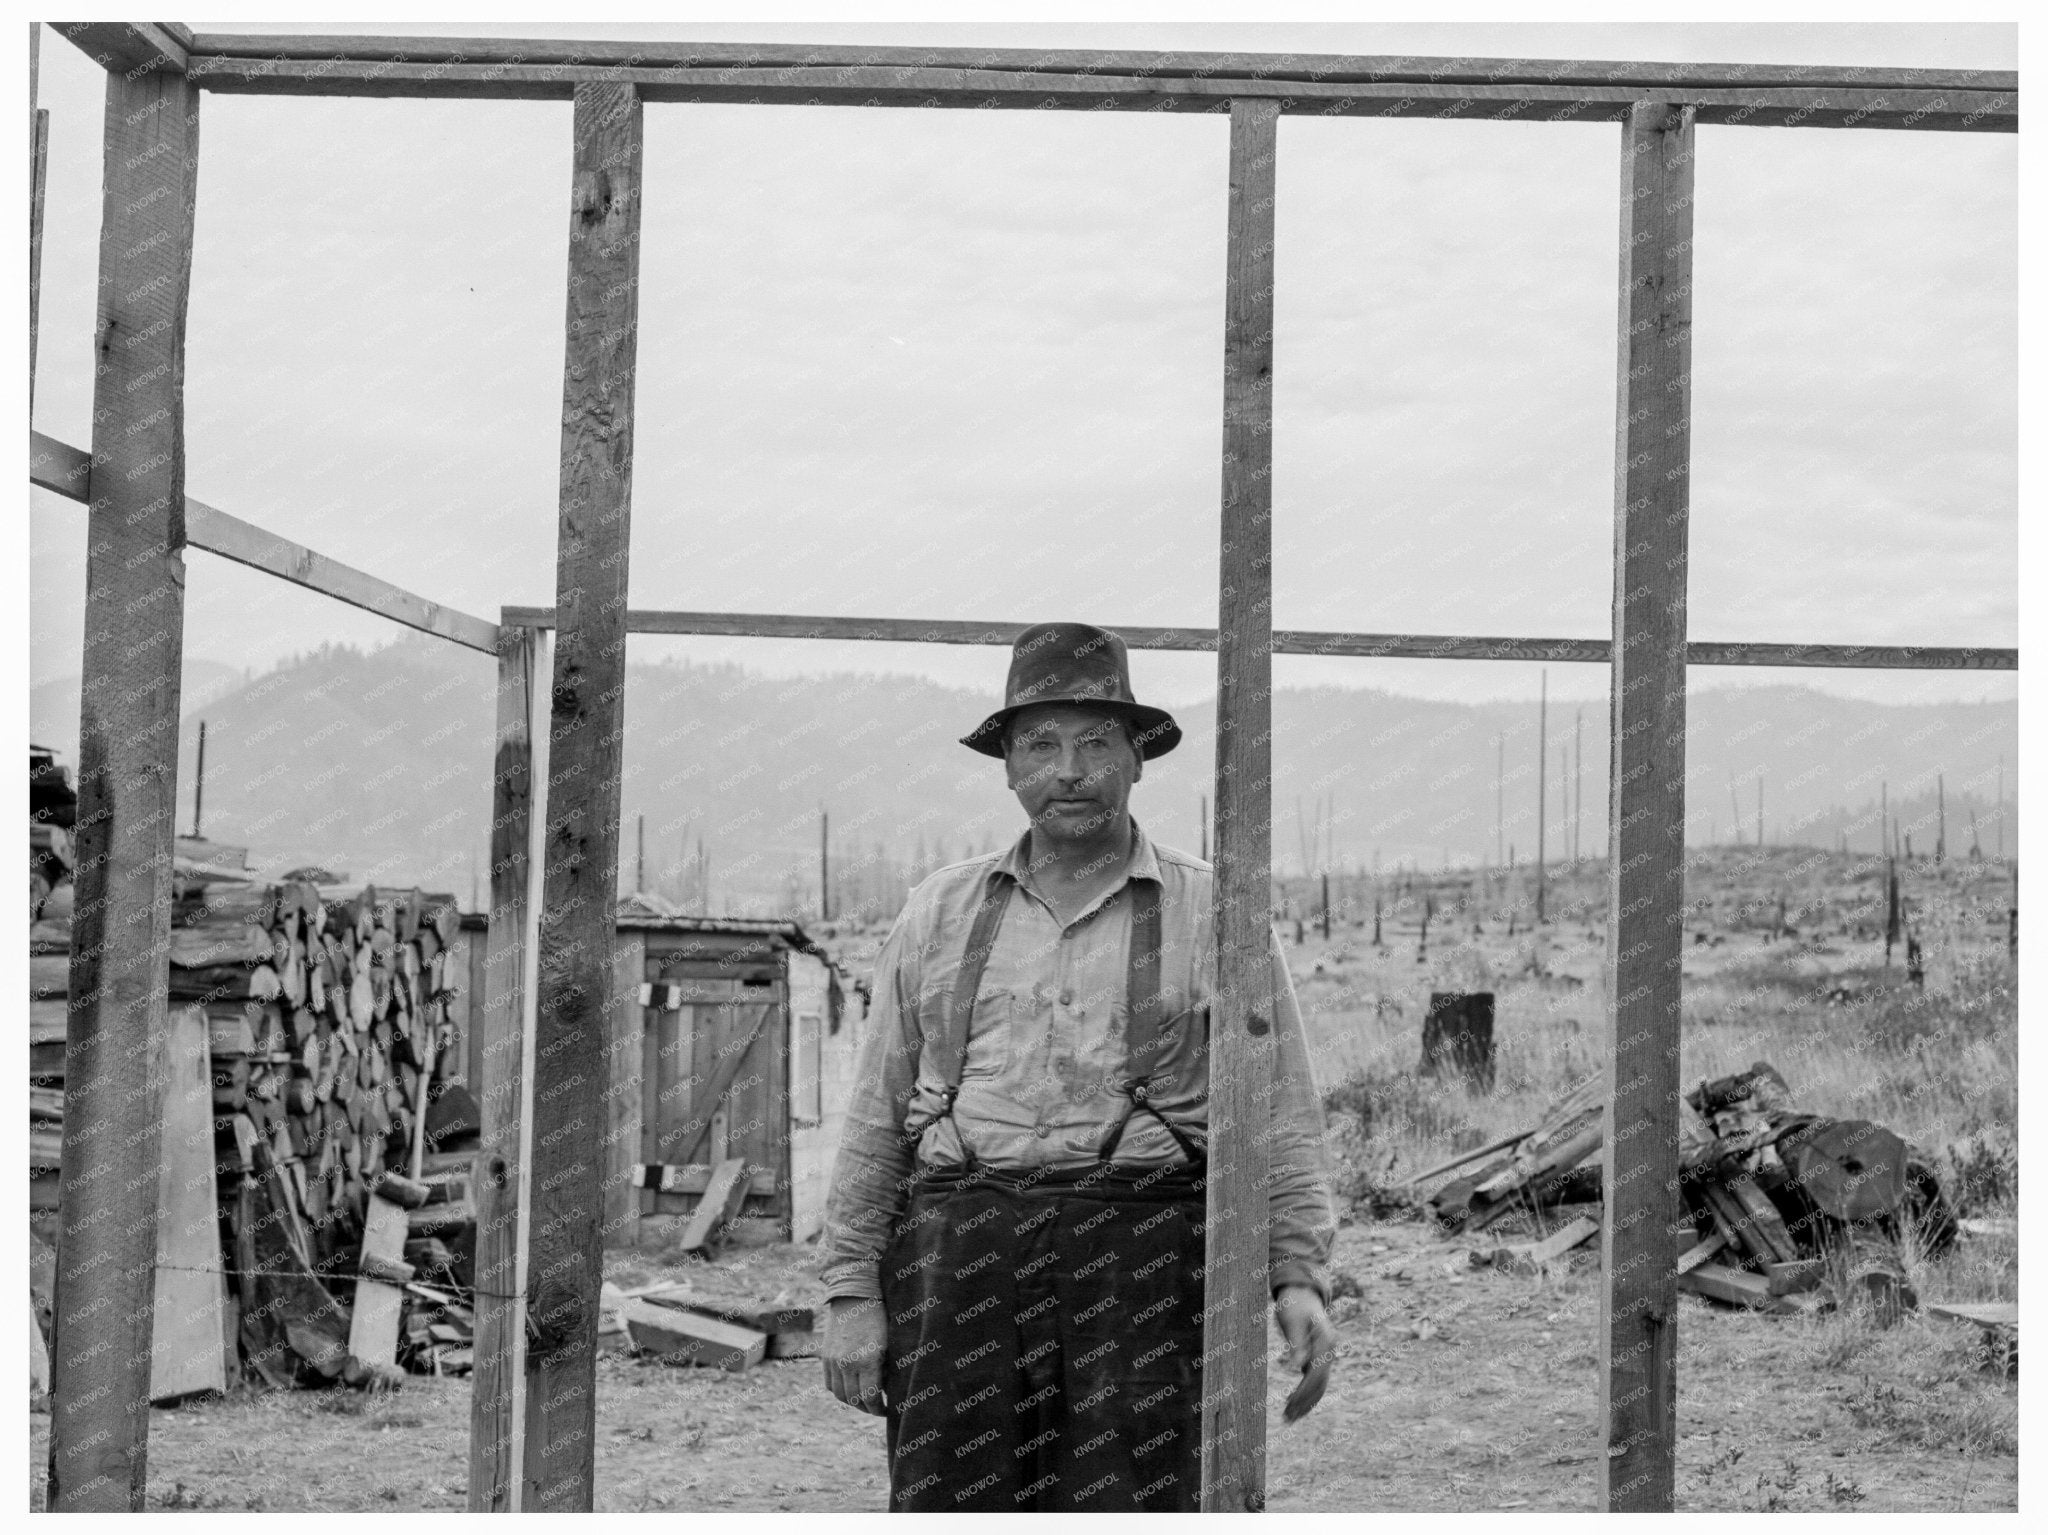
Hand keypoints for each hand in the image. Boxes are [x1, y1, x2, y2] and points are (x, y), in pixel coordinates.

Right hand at [821, 1295, 887, 1416]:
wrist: (856, 1294)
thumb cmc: (881, 1318)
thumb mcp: (890, 1344)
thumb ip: (888, 1371)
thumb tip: (887, 1393)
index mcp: (868, 1360)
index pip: (871, 1398)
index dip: (879, 1410)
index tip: (887, 1410)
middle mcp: (847, 1363)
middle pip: (854, 1400)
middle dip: (867, 1408)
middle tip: (877, 1407)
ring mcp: (833, 1360)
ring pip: (840, 1395)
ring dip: (853, 1402)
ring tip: (865, 1400)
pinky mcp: (825, 1355)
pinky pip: (830, 1384)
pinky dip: (840, 1391)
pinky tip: (851, 1388)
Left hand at [1274, 1285, 1336, 1422]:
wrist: (1302, 1293)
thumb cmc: (1294, 1304)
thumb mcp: (1291, 1321)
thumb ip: (1296, 1344)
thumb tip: (1298, 1367)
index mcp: (1326, 1341)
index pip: (1316, 1373)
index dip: (1303, 1392)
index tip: (1289, 1405)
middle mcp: (1330, 1351)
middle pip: (1320, 1383)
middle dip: (1304, 1402)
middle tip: (1286, 1419)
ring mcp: (1326, 1355)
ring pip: (1320, 1385)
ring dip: (1306, 1403)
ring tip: (1289, 1418)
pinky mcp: (1318, 1358)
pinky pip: (1315, 1380)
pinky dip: (1306, 1394)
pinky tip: (1294, 1405)